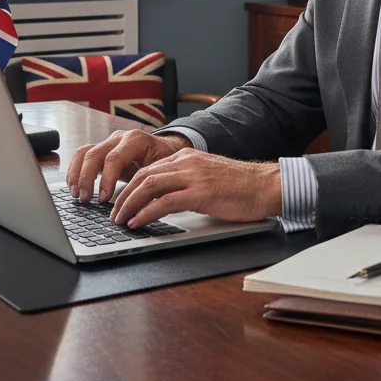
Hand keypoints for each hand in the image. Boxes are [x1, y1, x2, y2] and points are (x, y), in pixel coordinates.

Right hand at [66, 128, 190, 202]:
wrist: (165, 150)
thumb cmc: (164, 162)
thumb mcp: (161, 171)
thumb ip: (149, 184)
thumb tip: (140, 208)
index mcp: (137, 140)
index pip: (115, 158)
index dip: (107, 179)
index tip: (104, 199)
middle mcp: (120, 138)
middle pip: (95, 154)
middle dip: (87, 178)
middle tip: (86, 199)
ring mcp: (109, 143)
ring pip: (85, 153)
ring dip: (77, 175)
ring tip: (77, 195)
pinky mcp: (102, 150)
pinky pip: (82, 156)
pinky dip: (75, 171)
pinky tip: (74, 187)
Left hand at [110, 150, 281, 226]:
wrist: (266, 185)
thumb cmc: (242, 186)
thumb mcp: (208, 177)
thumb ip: (187, 181)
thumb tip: (164, 199)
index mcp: (188, 157)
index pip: (149, 169)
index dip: (130, 186)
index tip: (120, 202)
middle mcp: (188, 162)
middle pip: (144, 176)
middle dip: (124, 197)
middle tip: (114, 214)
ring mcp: (194, 177)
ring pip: (149, 186)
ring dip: (130, 205)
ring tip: (120, 220)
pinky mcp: (202, 193)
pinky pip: (165, 202)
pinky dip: (147, 213)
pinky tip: (138, 223)